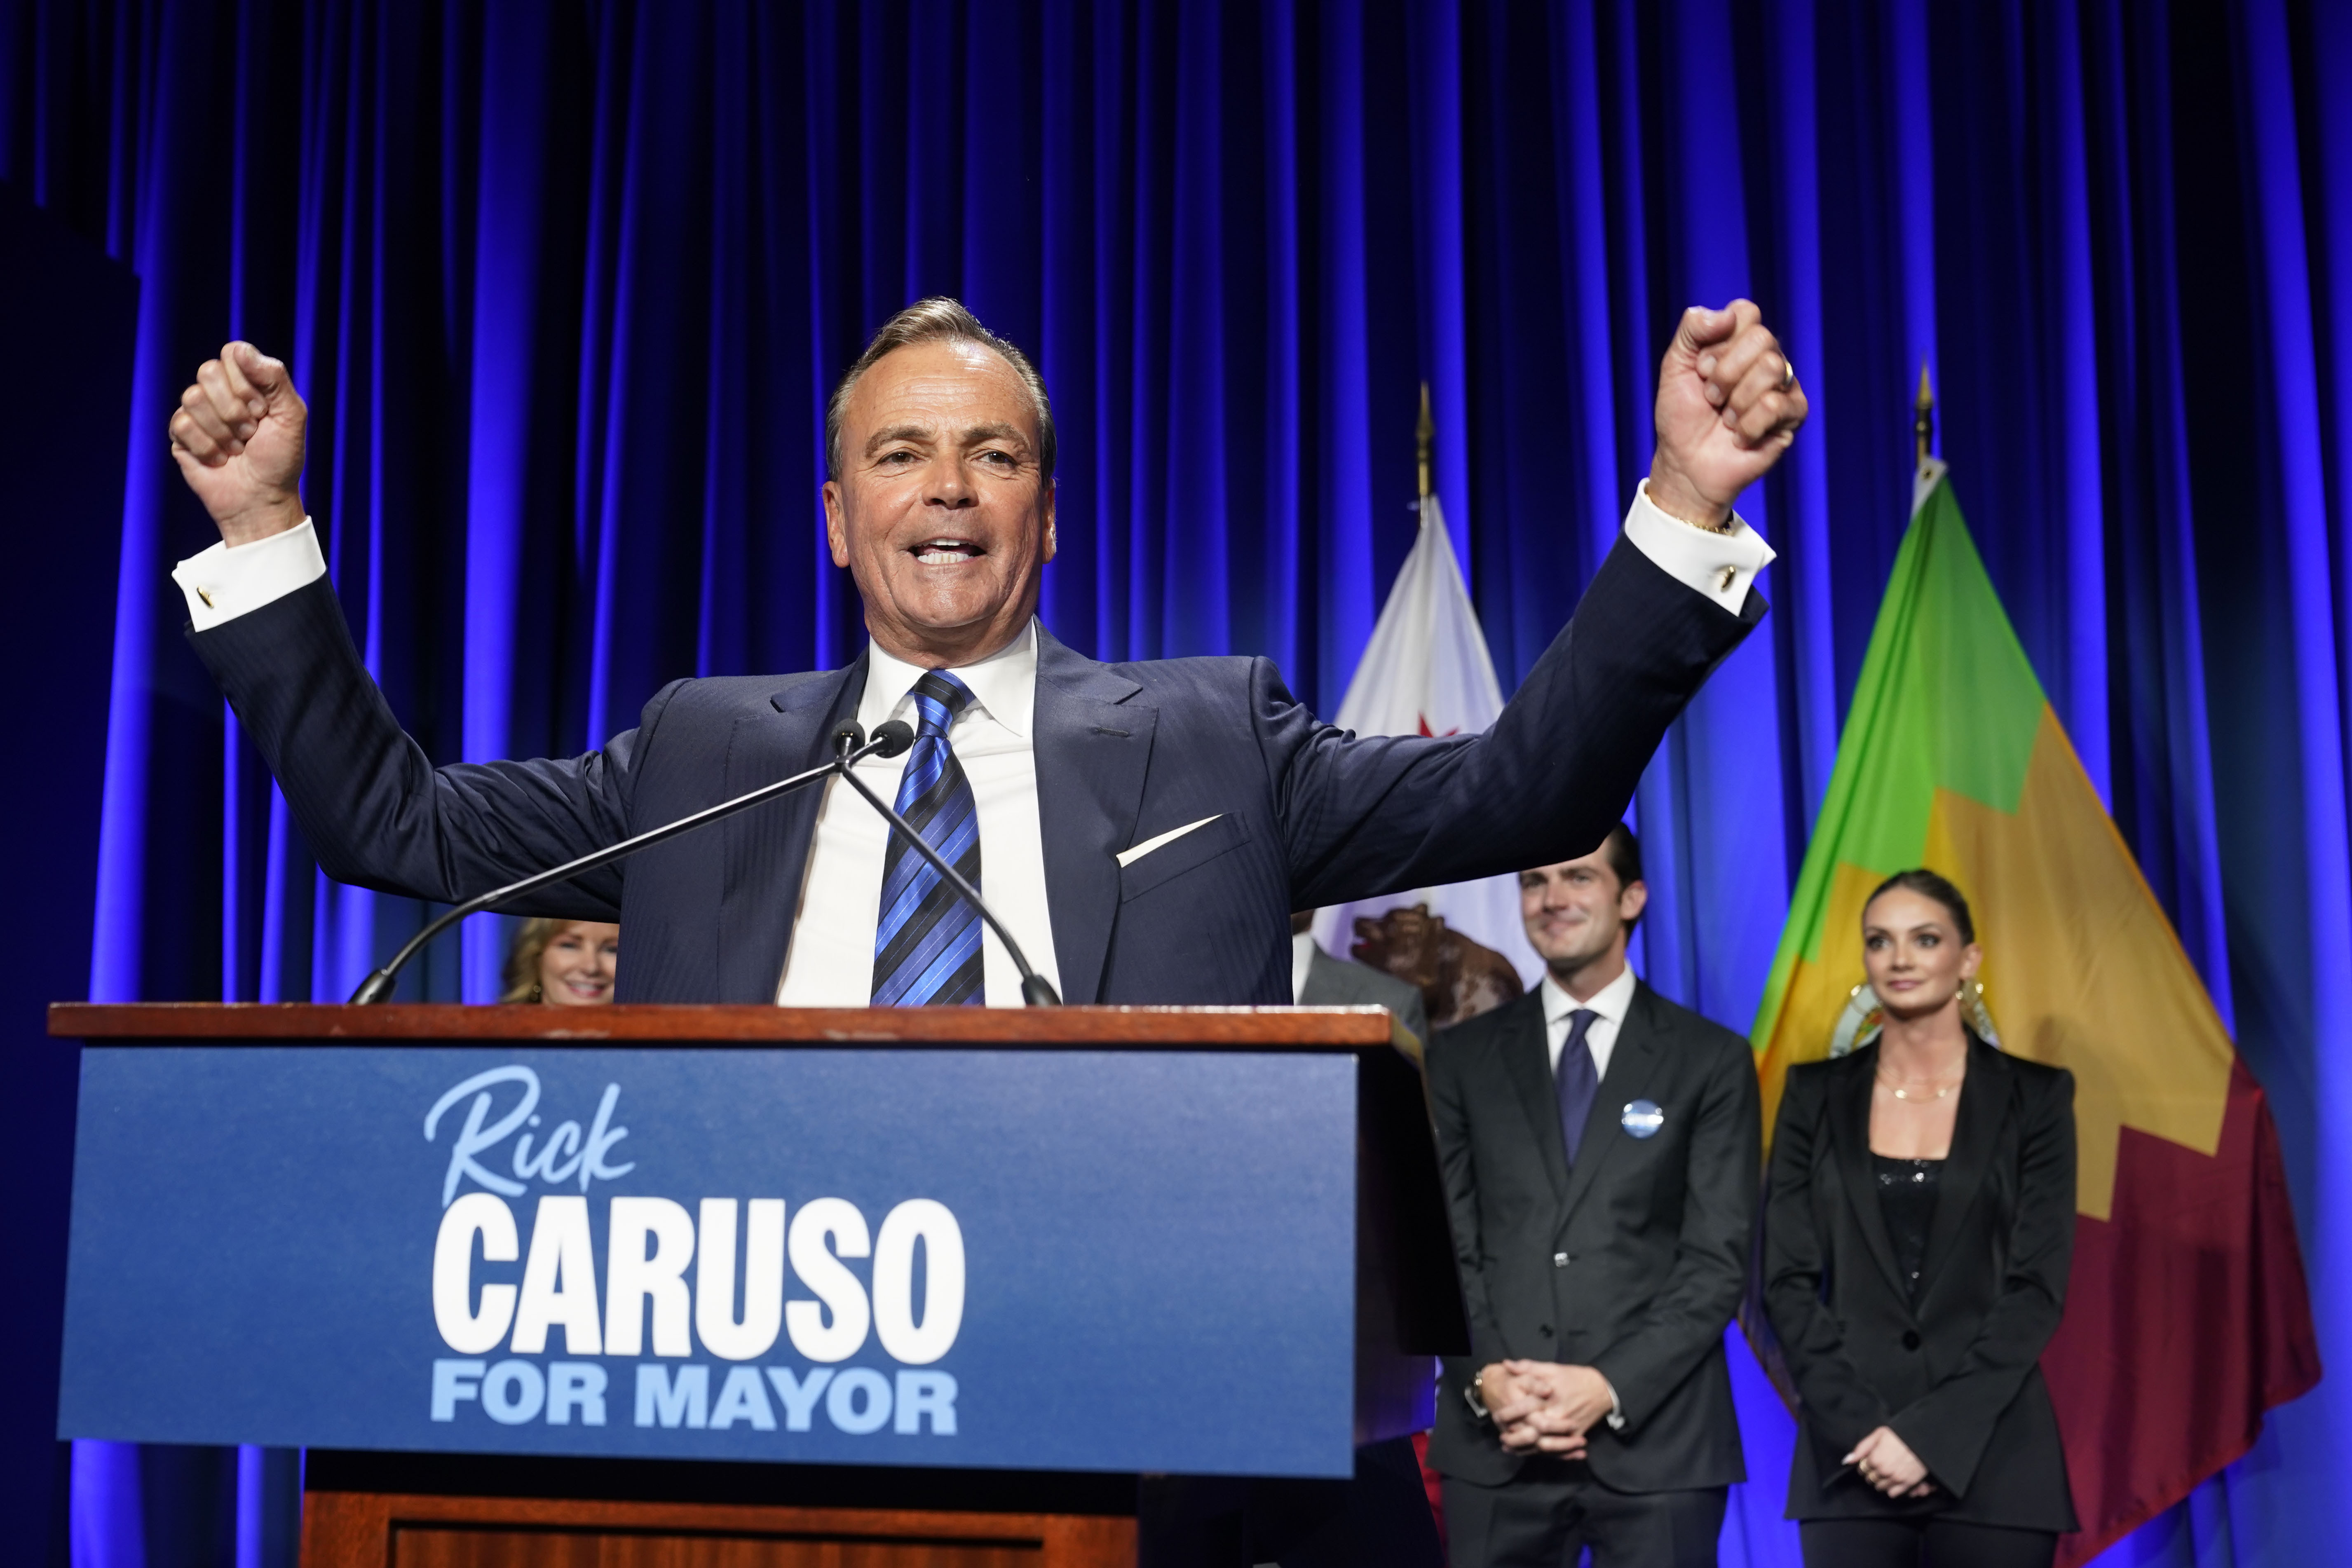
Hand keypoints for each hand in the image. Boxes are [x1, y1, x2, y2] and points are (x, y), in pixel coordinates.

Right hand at [167, 342, 307, 545]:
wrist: (262, 498)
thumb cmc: (280, 459)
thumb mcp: (291, 416)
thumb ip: (274, 378)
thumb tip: (240, 350)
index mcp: (247, 382)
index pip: (232, 354)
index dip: (246, 383)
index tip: (263, 410)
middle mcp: (219, 392)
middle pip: (207, 371)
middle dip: (234, 408)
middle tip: (250, 433)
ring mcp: (197, 412)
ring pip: (192, 397)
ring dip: (222, 431)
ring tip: (236, 449)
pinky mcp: (180, 434)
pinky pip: (181, 424)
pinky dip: (206, 447)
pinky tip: (219, 459)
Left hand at [1489, 1360, 1611, 1457]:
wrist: (1602, 1390)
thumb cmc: (1574, 1377)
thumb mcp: (1552, 1368)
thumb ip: (1528, 1367)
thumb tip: (1506, 1364)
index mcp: (1549, 1398)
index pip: (1524, 1409)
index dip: (1508, 1415)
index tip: (1496, 1417)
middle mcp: (1558, 1416)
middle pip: (1532, 1432)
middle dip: (1515, 1437)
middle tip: (1502, 1438)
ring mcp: (1567, 1429)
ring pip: (1544, 1446)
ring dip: (1526, 1449)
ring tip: (1510, 1448)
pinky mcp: (1575, 1438)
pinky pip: (1559, 1451)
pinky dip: (1543, 1454)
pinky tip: (1530, 1454)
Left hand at [1647, 300, 1806, 529]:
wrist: (1685, 464)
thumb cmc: (1681, 416)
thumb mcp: (1674, 366)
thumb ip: (1692, 329)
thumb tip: (1728, 315)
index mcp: (1740, 341)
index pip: (1747, 312)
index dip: (1718, 343)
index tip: (1701, 369)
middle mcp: (1767, 357)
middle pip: (1763, 339)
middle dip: (1725, 373)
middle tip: (1711, 397)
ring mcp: (1784, 384)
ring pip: (1772, 369)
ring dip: (1735, 401)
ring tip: (1724, 419)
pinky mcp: (1794, 414)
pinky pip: (1776, 404)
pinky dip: (1747, 425)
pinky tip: (1739, 437)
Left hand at [1843, 1425, 1934, 1497]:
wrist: (1923, 1439)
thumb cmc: (1900, 1434)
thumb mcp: (1878, 1435)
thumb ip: (1862, 1448)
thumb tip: (1847, 1460)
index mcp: (1875, 1459)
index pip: (1862, 1469)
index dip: (1865, 1464)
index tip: (1870, 1460)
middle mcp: (1883, 1471)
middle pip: (1870, 1479)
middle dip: (1872, 1473)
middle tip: (1879, 1466)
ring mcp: (1896, 1479)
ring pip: (1880, 1487)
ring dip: (1881, 1481)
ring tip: (1886, 1472)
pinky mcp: (1907, 1484)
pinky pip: (1893, 1494)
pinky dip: (1891, 1488)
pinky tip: (1893, 1480)